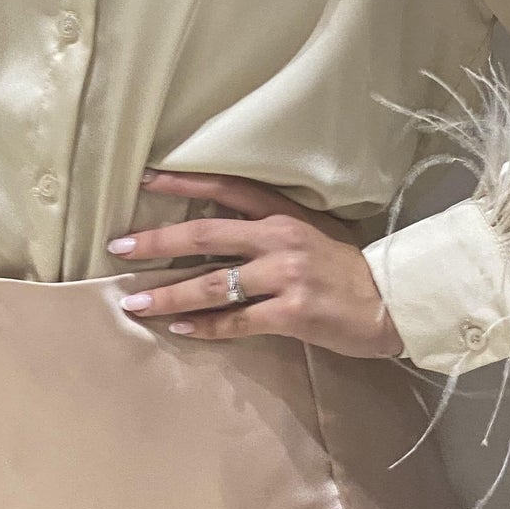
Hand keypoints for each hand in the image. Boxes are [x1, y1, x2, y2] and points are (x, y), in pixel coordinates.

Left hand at [107, 169, 404, 358]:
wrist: (391, 300)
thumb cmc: (344, 267)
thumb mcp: (308, 231)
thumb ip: (266, 227)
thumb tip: (212, 230)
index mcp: (282, 213)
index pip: (225, 188)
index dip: (183, 183)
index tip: (144, 180)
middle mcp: (280, 238)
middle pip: (206, 235)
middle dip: (157, 240)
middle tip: (119, 245)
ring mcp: (286, 275)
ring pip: (214, 283)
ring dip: (169, 293)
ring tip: (134, 301)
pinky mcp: (292, 312)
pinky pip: (237, 321)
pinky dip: (205, 326)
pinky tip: (178, 328)